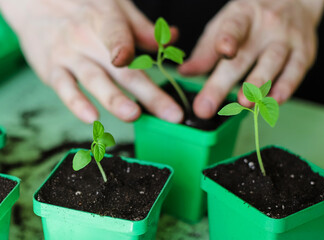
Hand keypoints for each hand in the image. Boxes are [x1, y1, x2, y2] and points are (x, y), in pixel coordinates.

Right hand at [0, 0, 182, 122]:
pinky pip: (65, 89)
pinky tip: (92, 119)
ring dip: (115, 100)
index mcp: (106, 21)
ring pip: (94, 80)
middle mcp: (87, 39)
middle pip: (121, 70)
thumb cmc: (81, 6)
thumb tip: (174, 37)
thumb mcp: (113, 7)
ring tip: (134, 115)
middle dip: (148, 94)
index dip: (132, 49)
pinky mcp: (52, 70)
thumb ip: (142, 28)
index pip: (121, 36)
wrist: (33, 3)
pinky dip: (77, 104)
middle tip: (171, 114)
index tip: (158, 65)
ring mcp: (69, 56)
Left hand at [179, 0, 323, 118]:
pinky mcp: (305, 52)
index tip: (223, 50)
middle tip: (206, 106)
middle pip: (245, 56)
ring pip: (273, 62)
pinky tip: (274, 101)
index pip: (234, 27)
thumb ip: (206, 51)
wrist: (296, 0)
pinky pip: (296, 71)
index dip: (228, 38)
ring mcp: (288, 38)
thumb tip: (184, 72)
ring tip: (244, 103)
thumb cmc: (252, 19)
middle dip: (224, 83)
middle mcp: (267, 25)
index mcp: (243, 15)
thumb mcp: (225, 25)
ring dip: (259, 85)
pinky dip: (286, 87)